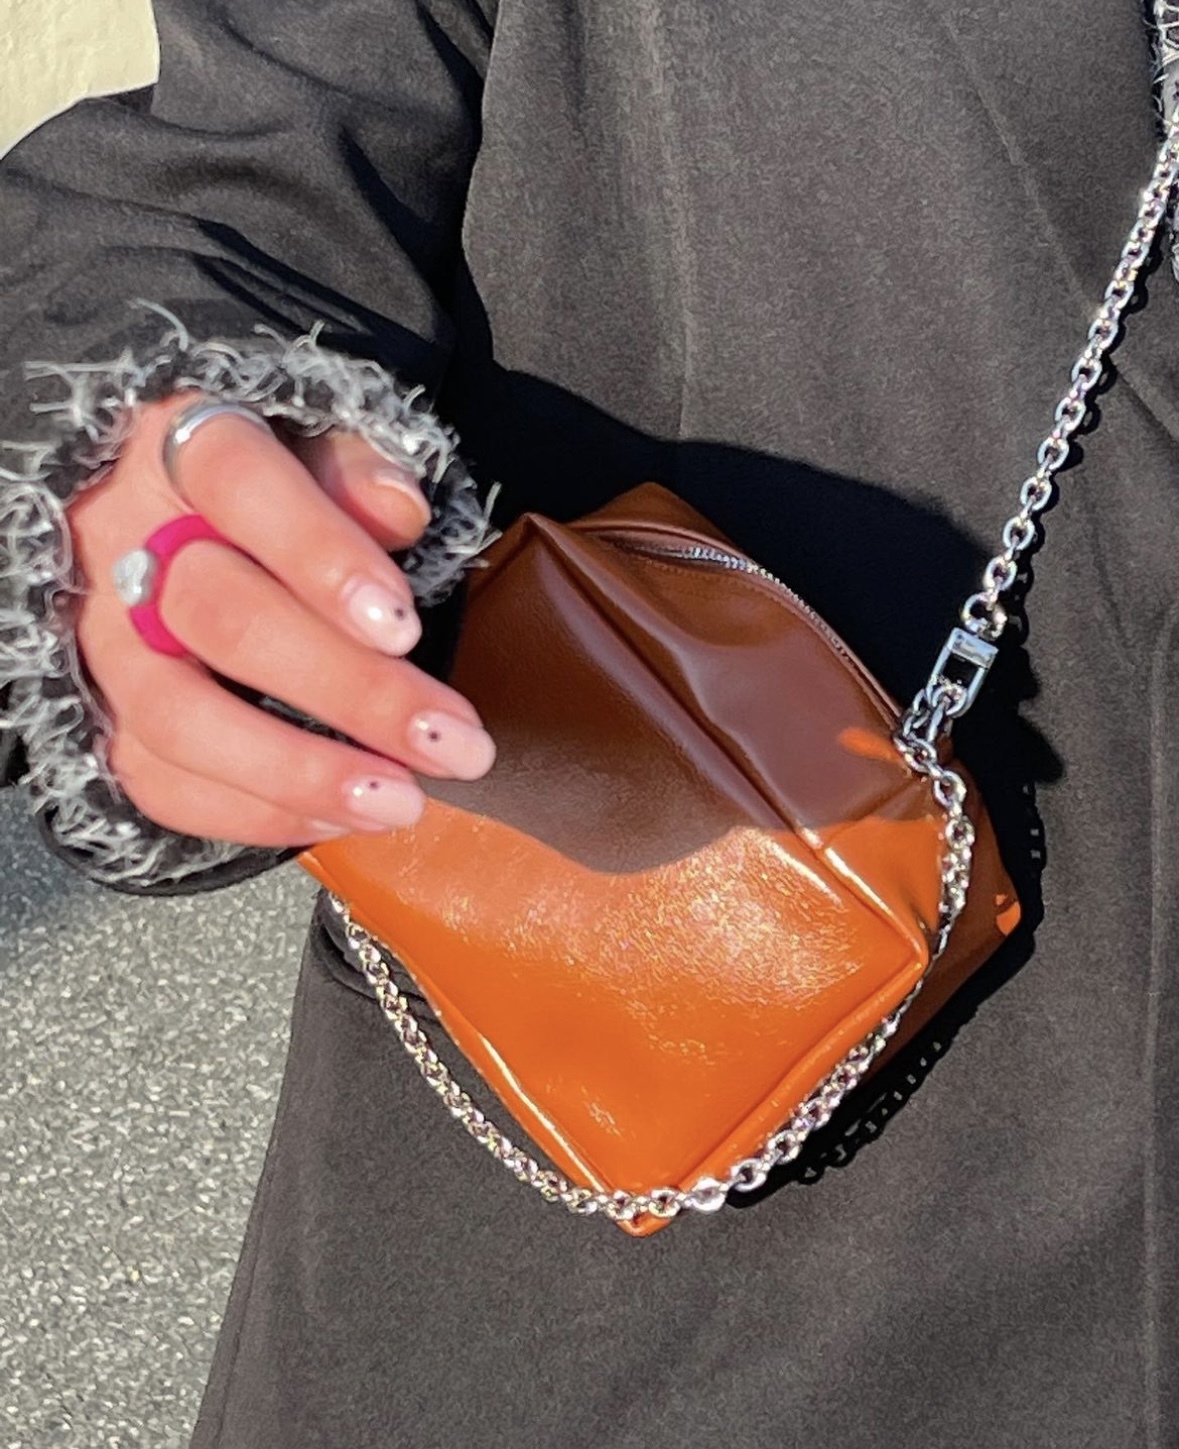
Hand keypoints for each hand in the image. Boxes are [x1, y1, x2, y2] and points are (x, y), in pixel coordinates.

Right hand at [67, 391, 494, 846]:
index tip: (403, 626)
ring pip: (180, 719)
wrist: (157, 530)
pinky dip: (255, 813)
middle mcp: (125, 546)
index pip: (239, 484)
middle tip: (452, 742)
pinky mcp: (106, 718)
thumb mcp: (310, 450)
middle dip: (348, 689)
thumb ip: (352, 472)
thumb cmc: (262, 491)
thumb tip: (398, 509)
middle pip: (221, 618)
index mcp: (181, 451)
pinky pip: (159, 783)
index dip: (321, 553)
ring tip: (403, 803)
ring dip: (302, 773)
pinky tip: (340, 818)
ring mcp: (106, 643)